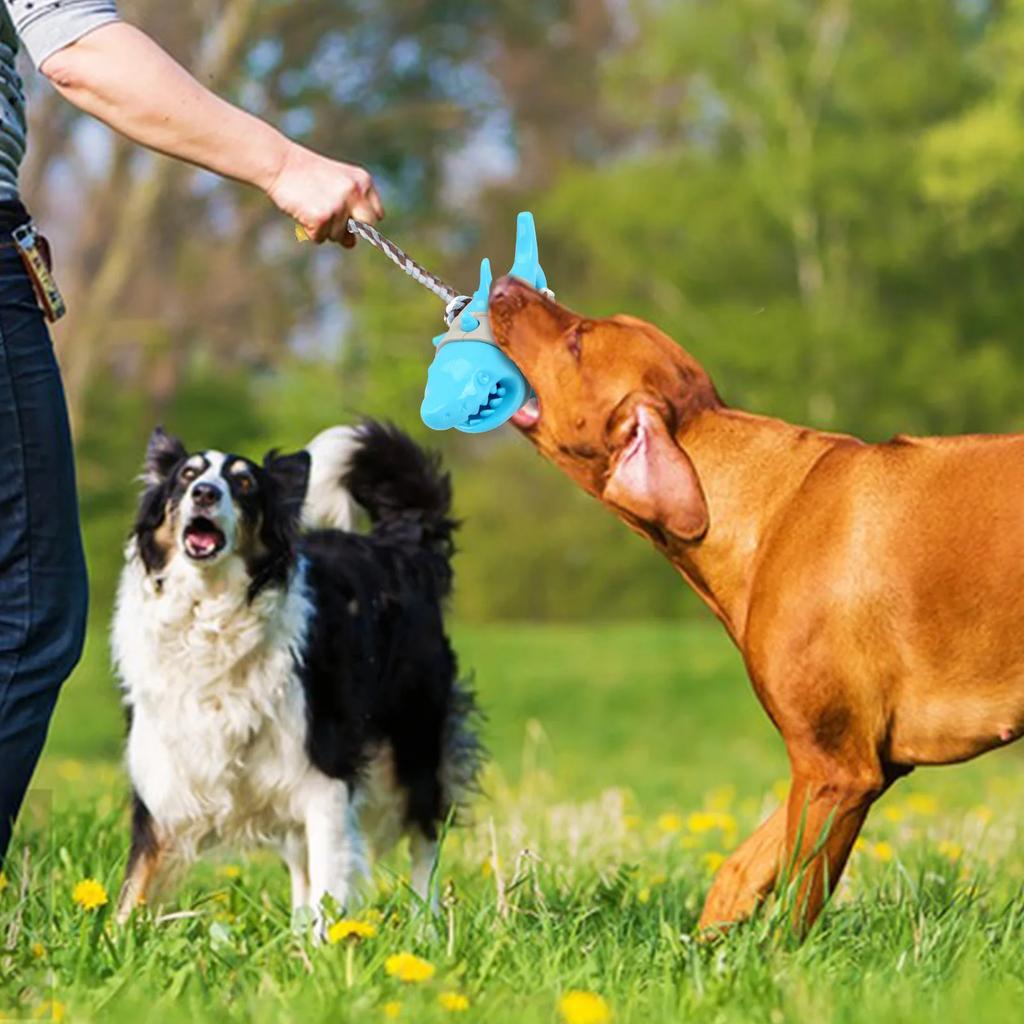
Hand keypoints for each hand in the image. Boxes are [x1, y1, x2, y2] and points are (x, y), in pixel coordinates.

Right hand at [266, 142, 383, 246]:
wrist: (280, 163)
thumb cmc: (308, 177)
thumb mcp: (335, 188)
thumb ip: (349, 213)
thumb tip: (351, 244)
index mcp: (363, 181)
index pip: (377, 215)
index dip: (363, 221)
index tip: (352, 220)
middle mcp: (354, 193)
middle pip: (367, 227)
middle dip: (353, 229)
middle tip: (333, 218)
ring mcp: (339, 205)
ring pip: (338, 235)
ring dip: (324, 228)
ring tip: (311, 205)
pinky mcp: (322, 217)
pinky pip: (320, 238)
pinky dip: (310, 231)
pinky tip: (302, 212)